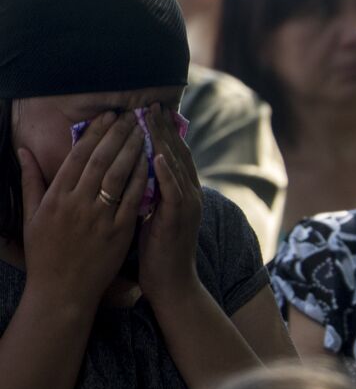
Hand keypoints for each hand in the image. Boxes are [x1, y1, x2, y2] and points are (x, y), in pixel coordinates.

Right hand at [18, 111, 146, 307]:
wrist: (61, 290)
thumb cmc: (45, 253)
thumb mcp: (31, 216)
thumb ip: (31, 181)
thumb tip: (23, 151)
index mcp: (56, 197)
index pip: (78, 157)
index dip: (95, 134)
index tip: (108, 117)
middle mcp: (77, 204)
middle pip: (101, 161)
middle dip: (117, 136)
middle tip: (131, 117)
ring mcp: (99, 218)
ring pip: (119, 177)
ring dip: (133, 151)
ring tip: (144, 133)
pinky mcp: (119, 232)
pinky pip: (133, 201)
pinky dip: (142, 180)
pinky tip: (151, 164)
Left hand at [138, 103, 203, 305]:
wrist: (171, 283)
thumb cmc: (156, 252)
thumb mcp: (151, 215)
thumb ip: (148, 192)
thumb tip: (132, 173)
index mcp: (181, 193)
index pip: (172, 155)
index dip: (161, 132)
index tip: (147, 112)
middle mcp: (189, 195)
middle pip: (178, 154)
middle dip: (163, 128)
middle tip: (149, 105)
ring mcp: (187, 207)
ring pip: (178, 167)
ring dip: (165, 142)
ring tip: (152, 121)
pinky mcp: (180, 220)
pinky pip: (175, 192)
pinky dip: (168, 173)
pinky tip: (158, 156)